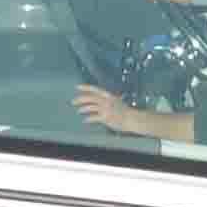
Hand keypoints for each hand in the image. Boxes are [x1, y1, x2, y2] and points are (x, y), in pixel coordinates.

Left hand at [72, 84, 191, 139]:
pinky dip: (88, 119)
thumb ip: (109, 100)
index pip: (95, 89)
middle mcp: (106, 101)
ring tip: (79, 110)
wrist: (132, 118)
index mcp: (109, 95)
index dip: (85, 87)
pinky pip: (93, 117)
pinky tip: (85, 120)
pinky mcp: (105, 117)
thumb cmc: (126, 111)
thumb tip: (102, 100)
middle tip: (73, 101)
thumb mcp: (117, 101)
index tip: (77, 87)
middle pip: (90, 98)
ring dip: (83, 109)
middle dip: (80, 99)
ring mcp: (105, 109)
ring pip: (90, 107)